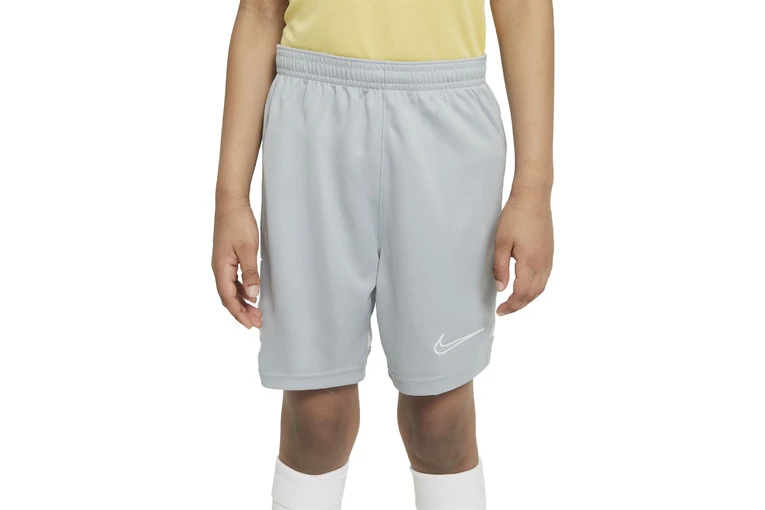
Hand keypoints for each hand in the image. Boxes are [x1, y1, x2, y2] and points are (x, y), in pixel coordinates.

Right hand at [212, 199, 262, 328]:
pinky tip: (251, 294)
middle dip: (241, 312)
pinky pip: (233, 280)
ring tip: (256, 313)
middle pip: (228, 297)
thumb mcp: (248, 249)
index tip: (251, 325)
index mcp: (220, 268)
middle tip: (257, 323)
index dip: (239, 313)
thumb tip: (252, 295)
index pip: (228, 298)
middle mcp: (218, 268)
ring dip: (243, 302)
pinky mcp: (227, 258)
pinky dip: (242, 290)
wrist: (230, 202)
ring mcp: (222, 263)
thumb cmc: (238, 223)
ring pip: (230, 290)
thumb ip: (250, 272)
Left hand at [493, 190, 553, 314]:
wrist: (534, 197)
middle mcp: (543, 263)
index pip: (522, 294)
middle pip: (533, 294)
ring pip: (541, 287)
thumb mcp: (501, 242)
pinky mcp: (550, 252)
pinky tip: (526, 286)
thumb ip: (500, 268)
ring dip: (528, 298)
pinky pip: (545, 278)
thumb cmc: (516, 216)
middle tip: (505, 310)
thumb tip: (501, 288)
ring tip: (514, 302)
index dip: (511, 306)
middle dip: (519, 305)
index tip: (501, 310)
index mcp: (530, 262)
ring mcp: (549, 258)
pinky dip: (535, 288)